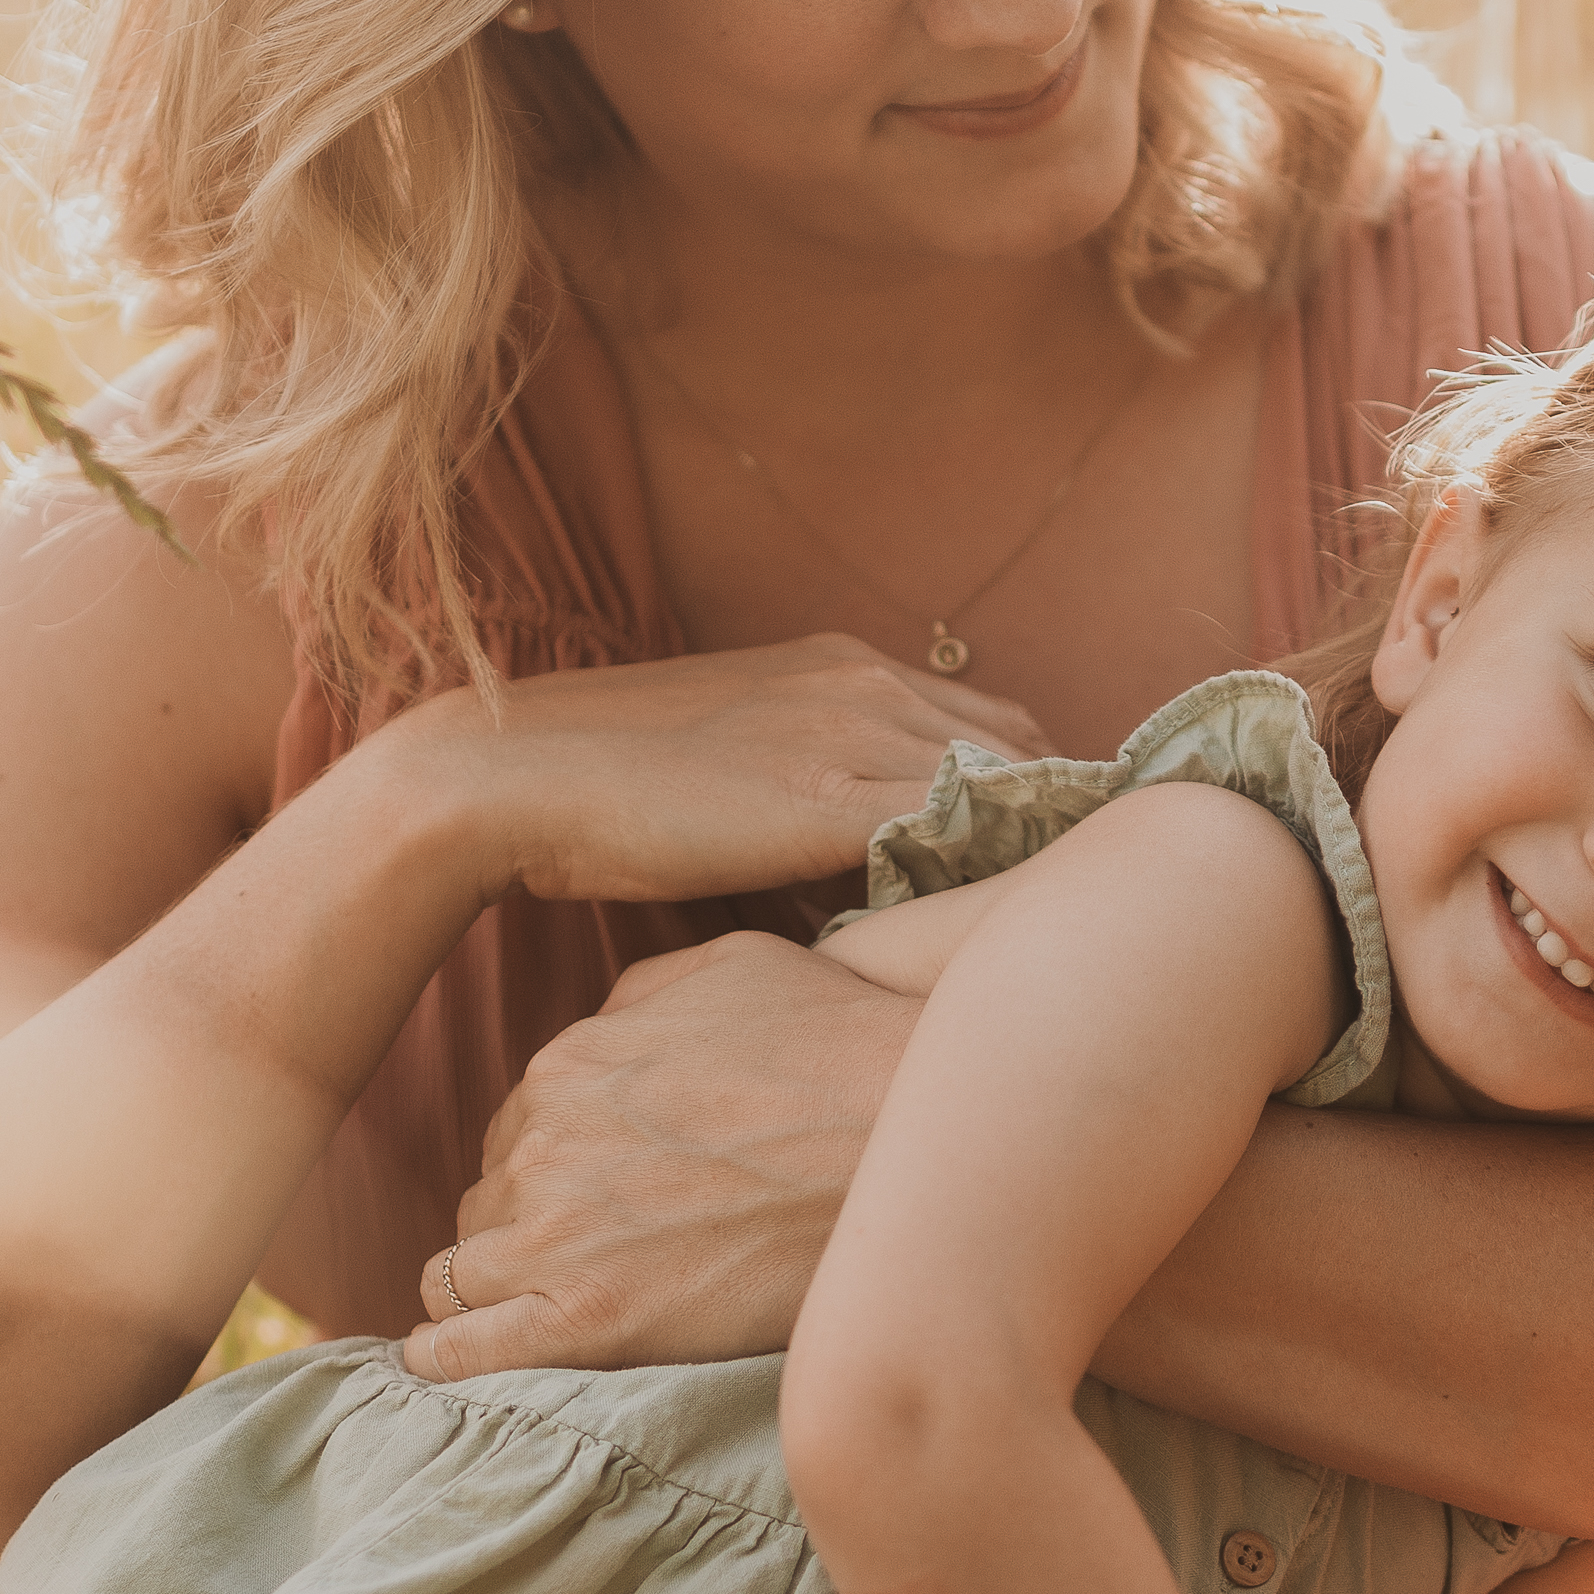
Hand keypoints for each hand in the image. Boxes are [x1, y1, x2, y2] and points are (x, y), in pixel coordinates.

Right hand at [384, 636, 1043, 914]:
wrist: (509, 777)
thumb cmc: (606, 790)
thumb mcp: (735, 760)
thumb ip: (813, 786)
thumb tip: (875, 864)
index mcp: (843, 663)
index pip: (994, 720)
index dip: (1036, 788)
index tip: (1058, 852)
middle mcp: (863, 683)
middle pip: (1022, 749)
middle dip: (1060, 818)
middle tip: (1084, 897)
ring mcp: (850, 735)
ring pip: (1002, 788)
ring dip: (1037, 849)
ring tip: (1062, 924)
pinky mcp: (827, 801)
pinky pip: (952, 833)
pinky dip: (989, 874)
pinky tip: (1003, 930)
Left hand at [403, 932, 920, 1379]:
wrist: (916, 1146)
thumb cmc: (843, 1050)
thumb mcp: (732, 966)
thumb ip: (641, 995)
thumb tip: (603, 1026)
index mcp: (566, 1063)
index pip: (515, 1133)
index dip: (557, 1167)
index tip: (612, 1194)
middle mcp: (541, 1144)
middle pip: (490, 1201)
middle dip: (532, 1225)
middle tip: (613, 1252)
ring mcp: (554, 1236)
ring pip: (461, 1275)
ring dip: (498, 1290)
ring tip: (554, 1313)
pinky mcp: (584, 1323)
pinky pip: (460, 1353)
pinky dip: (448, 1360)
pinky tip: (454, 1368)